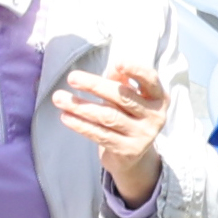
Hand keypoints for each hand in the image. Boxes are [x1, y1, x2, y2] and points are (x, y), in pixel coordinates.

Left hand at [52, 56, 169, 206]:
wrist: (132, 154)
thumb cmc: (127, 114)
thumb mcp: (129, 96)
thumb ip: (121, 82)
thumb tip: (113, 68)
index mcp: (158, 97)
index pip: (150, 80)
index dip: (136, 70)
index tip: (117, 63)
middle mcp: (155, 116)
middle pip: (122, 97)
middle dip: (95, 86)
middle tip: (72, 77)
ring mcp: (143, 135)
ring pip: (108, 117)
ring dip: (81, 106)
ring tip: (59, 98)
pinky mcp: (128, 150)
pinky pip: (100, 134)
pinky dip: (81, 125)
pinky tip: (66, 116)